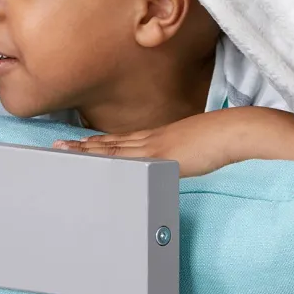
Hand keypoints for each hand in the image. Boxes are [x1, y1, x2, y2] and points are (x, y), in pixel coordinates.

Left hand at [52, 108, 293, 175]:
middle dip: (83, 146)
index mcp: (160, 138)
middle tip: (57, 147)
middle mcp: (151, 139)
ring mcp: (154, 146)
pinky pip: (126, 159)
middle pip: (110, 143)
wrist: (237, 130)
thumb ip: (185, 156)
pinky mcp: (160, 156)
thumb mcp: (198, 148)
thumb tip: (184, 162)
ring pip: (111, 148)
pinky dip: (107, 160)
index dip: (99, 143)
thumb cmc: (224, 139)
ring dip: (86, 151)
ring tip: (62, 152)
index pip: (122, 141)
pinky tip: (91, 163)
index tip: (80, 143)